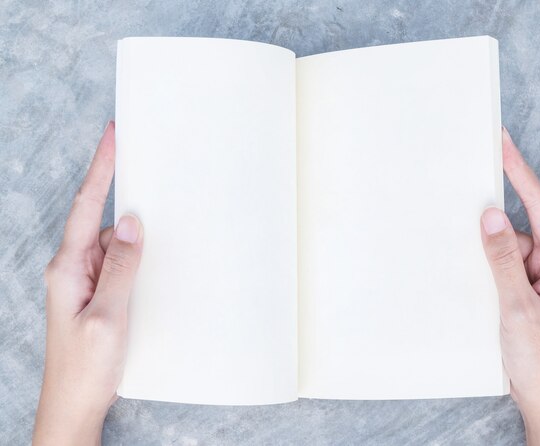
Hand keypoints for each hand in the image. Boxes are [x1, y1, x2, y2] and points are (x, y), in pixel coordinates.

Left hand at [33, 122, 142, 445]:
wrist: (75, 406)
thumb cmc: (84, 368)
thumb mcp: (107, 315)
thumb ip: (119, 267)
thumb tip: (130, 222)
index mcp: (66, 268)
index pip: (84, 206)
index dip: (101, 168)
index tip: (113, 136)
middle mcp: (72, 268)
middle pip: (100, 219)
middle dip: (123, 194)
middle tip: (148, 166)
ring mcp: (84, 281)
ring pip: (113, 242)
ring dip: (134, 235)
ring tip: (160, 227)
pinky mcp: (96, 293)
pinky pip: (117, 262)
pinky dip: (135, 256)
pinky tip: (151, 262)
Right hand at [481, 128, 539, 444]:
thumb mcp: (518, 308)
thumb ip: (503, 260)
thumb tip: (490, 218)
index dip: (522, 173)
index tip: (505, 145)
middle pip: (522, 226)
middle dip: (495, 221)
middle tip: (467, 194)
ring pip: (509, 247)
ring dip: (488, 252)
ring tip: (472, 265)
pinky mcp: (528, 290)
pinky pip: (504, 265)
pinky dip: (487, 265)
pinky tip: (474, 275)